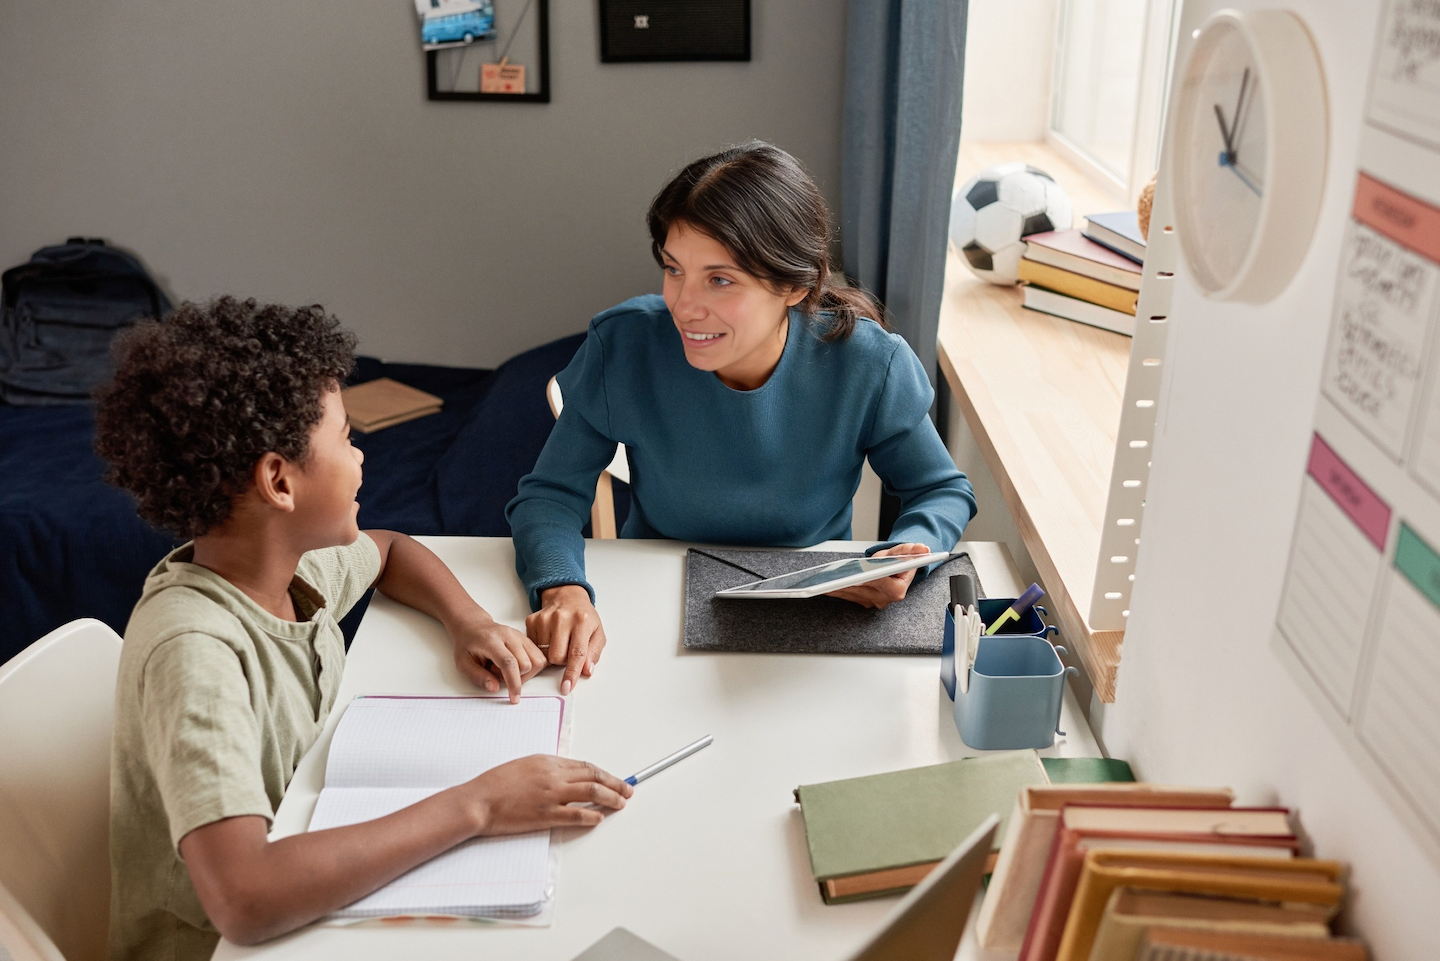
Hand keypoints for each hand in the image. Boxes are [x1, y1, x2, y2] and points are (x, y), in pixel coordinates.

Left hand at [448, 611, 546, 702]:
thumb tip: (494, 688)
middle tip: (496, 673)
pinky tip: (516, 666)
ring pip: (537, 661)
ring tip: (506, 669)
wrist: (474, 627)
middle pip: (526, 664)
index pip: (509, 662)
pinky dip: (531, 668)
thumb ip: (477, 677)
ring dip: (526, 673)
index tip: (514, 697)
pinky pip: (539, 657)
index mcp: (491, 641)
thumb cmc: (468, 645)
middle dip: (515, 678)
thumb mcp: (462, 663)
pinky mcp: (527, 639)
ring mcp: (520, 636)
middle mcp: (509, 635)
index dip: (514, 682)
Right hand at [461, 755, 631, 832]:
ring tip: (620, 803)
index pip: (584, 766)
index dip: (603, 773)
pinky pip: (576, 814)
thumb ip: (546, 770)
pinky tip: (599, 818)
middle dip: (614, 784)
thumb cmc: (494, 785)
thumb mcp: (523, 766)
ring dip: (610, 798)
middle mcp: (553, 775)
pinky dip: (591, 816)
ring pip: (590, 793)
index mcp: (548, 761)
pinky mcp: (545, 815)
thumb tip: (564, 777)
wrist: (478, 800)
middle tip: (628, 790)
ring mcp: (551, 795)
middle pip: (593, 777)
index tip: (614, 779)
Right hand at [526, 585, 607, 693]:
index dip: (572, 672)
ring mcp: (545, 618)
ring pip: (544, 654)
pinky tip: (549, 637)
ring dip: (552, 654)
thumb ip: (594, 653)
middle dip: (562, 661)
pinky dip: (542, 647)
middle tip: (567, 650)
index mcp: (582, 621)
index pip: (577, 653)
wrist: (567, 596)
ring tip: (559, 641)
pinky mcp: (532, 620)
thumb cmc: (584, 617)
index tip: (567, 687)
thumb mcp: (597, 633)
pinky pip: (533, 646)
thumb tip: (586, 671)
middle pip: (557, 657)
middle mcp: (562, 618)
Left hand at [825, 542, 930, 609]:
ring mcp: (873, 603)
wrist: (896, 572)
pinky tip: (825, 585)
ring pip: (852, 594)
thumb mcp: (901, 553)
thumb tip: (923, 548)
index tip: (855, 575)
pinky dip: (837, 590)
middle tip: (830, 579)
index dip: (868, 577)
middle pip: (861, 588)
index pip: (879, 581)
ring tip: (823, 581)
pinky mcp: (863, 603)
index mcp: (896, 590)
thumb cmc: (897, 562)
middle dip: (846, 583)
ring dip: (837, 588)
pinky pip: (848, 597)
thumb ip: (910, 551)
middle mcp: (884, 599)